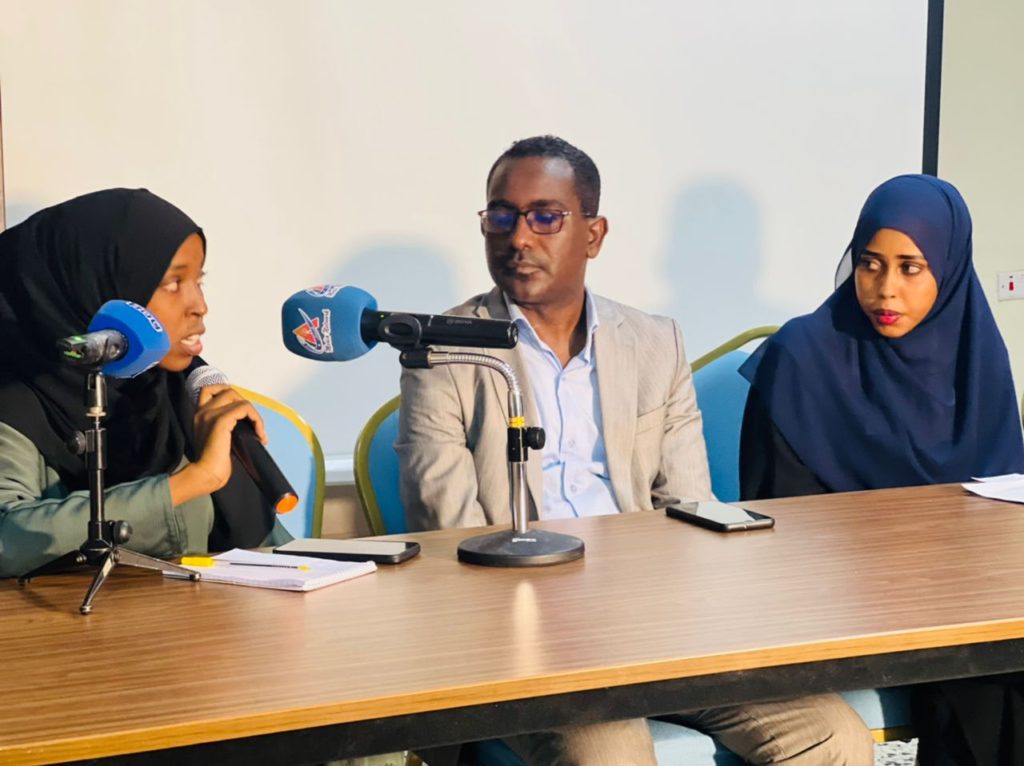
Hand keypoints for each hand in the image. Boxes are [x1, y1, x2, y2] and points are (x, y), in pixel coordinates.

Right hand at [169, 385, 266, 504]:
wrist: (206, 474)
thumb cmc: (213, 463)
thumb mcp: (218, 438)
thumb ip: (225, 426)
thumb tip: (246, 422)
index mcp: (200, 414)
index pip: (210, 389)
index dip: (230, 394)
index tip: (243, 411)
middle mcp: (202, 411)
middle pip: (229, 391)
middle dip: (245, 405)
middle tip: (253, 424)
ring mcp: (210, 414)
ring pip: (239, 399)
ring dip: (254, 414)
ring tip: (258, 431)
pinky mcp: (221, 420)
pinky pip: (245, 409)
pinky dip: (257, 420)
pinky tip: (259, 435)